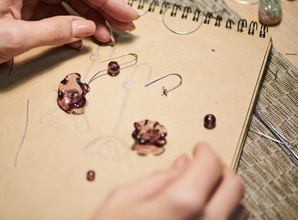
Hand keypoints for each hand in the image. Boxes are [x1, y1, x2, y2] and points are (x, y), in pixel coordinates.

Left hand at [0, 0, 138, 67]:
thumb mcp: (11, 38)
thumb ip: (53, 32)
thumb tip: (87, 28)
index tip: (127, 15)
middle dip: (102, 9)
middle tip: (125, 27)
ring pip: (67, 1)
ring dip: (88, 19)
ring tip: (107, 38)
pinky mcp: (22, 6)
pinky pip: (54, 13)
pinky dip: (69, 26)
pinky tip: (82, 39)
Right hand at [92, 143, 243, 219]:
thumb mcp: (122, 200)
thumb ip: (158, 178)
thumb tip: (182, 164)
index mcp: (181, 204)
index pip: (210, 165)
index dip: (206, 151)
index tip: (200, 148)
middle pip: (234, 186)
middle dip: (221, 168)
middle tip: (205, 164)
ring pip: (240, 210)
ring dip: (226, 193)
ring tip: (204, 188)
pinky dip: (225, 214)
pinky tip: (204, 212)